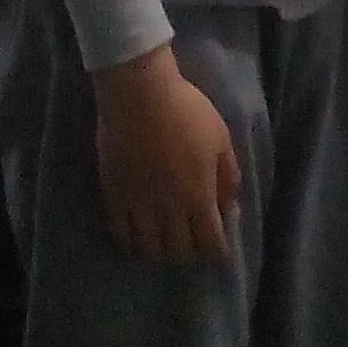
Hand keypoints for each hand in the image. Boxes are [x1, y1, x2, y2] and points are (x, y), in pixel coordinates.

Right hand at [92, 44, 242, 265]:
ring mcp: (139, 205)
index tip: (219, 253)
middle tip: (192, 245)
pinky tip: (137, 238)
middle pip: (180, 250)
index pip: (210, 241)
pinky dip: (131, 242)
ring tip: (164, 244)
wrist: (139, 93)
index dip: (217, 252)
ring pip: (150, 249)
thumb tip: (232, 209)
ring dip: (161, 252)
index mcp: (199, 195)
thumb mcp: (220, 137)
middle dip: (190, 253)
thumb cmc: (186, 109)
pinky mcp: (115, 197)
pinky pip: (121, 234)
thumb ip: (228, 176)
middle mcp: (169, 208)